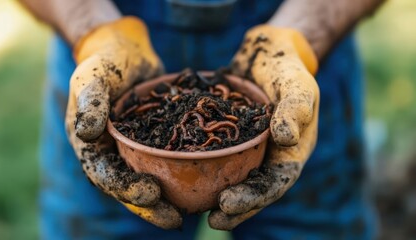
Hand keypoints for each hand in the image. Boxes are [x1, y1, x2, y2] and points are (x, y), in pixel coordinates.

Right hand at [65, 17, 181, 228]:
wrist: (125, 49)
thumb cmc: (106, 61)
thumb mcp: (93, 76)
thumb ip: (90, 102)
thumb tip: (87, 134)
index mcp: (91, 146)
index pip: (105, 174)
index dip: (125, 188)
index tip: (151, 194)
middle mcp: (112, 153)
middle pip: (129, 187)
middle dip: (150, 206)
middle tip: (176, 220)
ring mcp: (133, 148)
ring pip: (150, 179)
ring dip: (168, 199)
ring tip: (192, 212)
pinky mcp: (154, 140)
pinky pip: (167, 160)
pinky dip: (182, 172)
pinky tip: (204, 181)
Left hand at [208, 25, 319, 229]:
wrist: (267, 51)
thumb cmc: (286, 67)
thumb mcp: (297, 83)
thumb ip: (296, 108)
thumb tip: (287, 139)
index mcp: (290, 151)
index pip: (275, 181)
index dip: (254, 198)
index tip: (228, 206)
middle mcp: (268, 154)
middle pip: (253, 187)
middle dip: (235, 206)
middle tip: (212, 219)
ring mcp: (249, 147)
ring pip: (234, 176)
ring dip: (217, 194)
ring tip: (194, 210)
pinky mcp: (229, 136)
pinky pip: (217, 153)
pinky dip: (202, 165)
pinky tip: (181, 172)